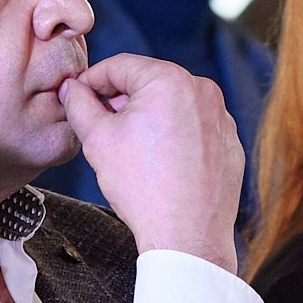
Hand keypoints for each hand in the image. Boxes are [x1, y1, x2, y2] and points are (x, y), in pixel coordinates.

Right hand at [60, 54, 241, 269]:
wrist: (187, 235)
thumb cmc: (143, 187)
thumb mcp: (97, 140)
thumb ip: (79, 104)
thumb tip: (72, 89)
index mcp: (170, 81)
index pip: (120, 66)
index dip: (91, 80)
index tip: (78, 96)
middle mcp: (203, 91)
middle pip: (149, 83)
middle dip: (121, 100)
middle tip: (101, 127)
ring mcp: (221, 118)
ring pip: (173, 106)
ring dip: (148, 118)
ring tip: (130, 150)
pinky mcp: (229, 143)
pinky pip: (194, 128)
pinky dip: (174, 136)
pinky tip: (159, 163)